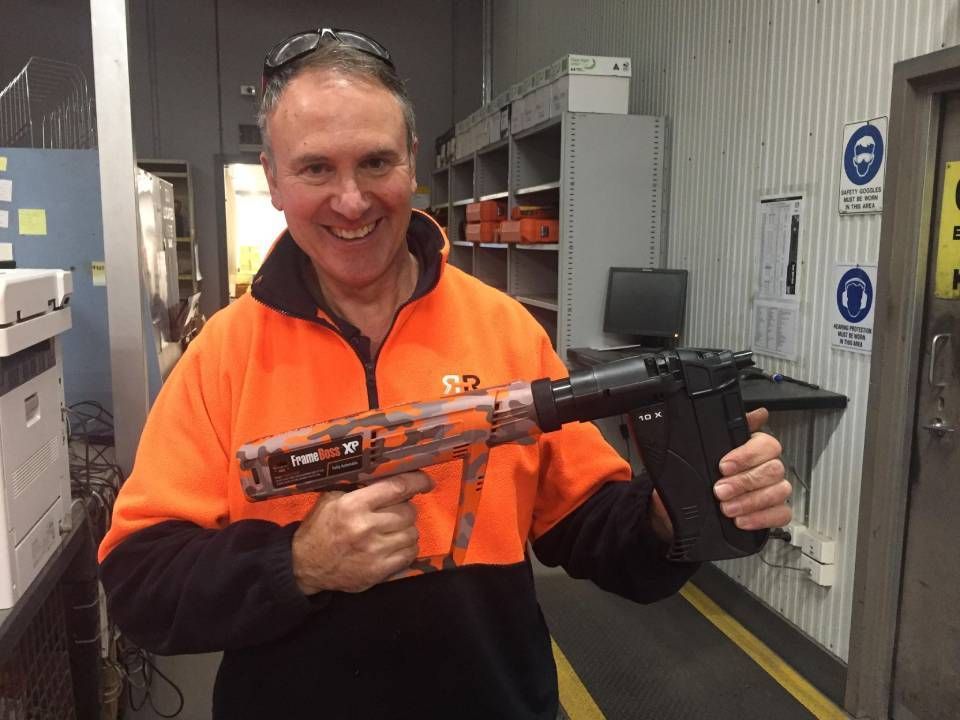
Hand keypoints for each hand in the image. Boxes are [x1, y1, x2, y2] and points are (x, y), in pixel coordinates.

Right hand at [291, 471, 433, 593]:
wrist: (304, 565)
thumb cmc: (320, 527)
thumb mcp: (332, 498)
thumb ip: (359, 487)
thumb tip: (390, 475)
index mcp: (354, 505)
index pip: (397, 488)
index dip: (417, 482)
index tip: (426, 481)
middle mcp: (366, 527)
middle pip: (408, 512)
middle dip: (406, 508)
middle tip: (396, 511)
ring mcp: (374, 551)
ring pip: (412, 533)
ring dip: (407, 529)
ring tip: (394, 529)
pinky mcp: (378, 571)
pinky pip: (409, 554)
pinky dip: (407, 548)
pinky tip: (396, 545)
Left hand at [714, 408, 791, 529]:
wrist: (695, 497)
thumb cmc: (708, 469)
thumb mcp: (711, 444)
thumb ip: (730, 428)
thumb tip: (759, 414)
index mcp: (757, 447)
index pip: (767, 445)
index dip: (746, 456)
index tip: (723, 466)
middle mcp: (770, 466)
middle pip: (773, 470)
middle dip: (744, 482)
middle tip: (720, 490)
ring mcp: (775, 489)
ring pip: (779, 492)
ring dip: (751, 502)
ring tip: (727, 508)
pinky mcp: (776, 511)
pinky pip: (782, 515)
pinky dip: (762, 519)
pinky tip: (741, 520)